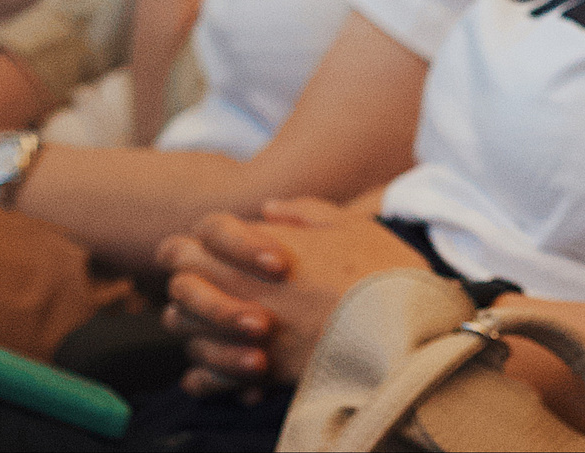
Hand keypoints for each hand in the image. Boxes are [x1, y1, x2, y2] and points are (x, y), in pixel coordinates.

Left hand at [158, 205, 424, 390]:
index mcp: (262, 246)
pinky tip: (234, 363)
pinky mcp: (258, 371)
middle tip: (216, 286)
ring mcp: (247, 331)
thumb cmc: (382, 271)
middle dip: (190, 282)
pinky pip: (203, 377)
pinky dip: (208, 372)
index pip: (198, 234)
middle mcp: (244, 287)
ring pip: (183, 329)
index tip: (228, 251)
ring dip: (196, 325)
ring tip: (228, 327)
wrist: (405, 327)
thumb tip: (266, 208)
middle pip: (179, 282)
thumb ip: (302, 210)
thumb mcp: (349, 223)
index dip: (206, 241)